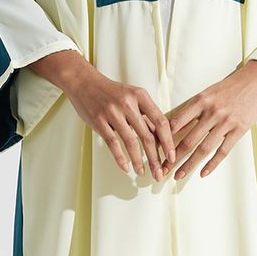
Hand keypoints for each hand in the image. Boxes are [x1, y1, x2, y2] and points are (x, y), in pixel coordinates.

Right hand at [29, 50, 175, 181]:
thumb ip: (146, 115)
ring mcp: (112, 112)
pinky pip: (112, 143)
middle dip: (155, 158)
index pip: (161, 122)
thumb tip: (161, 137)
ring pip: (131, 142)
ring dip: (138, 161)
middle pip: (147, 136)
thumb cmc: (111, 91)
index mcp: (141, 96)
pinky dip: (120, 158)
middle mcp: (128, 103)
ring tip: (142, 173)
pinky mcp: (99, 121)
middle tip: (159, 173)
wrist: (84, 82)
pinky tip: (126, 168)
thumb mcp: (132, 96)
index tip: (172, 157)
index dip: (168, 142)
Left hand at [166, 59, 256, 181]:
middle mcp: (211, 112)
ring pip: (203, 149)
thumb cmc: (229, 87)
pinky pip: (222, 151)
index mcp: (200, 101)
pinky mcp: (238, 130)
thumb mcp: (208, 93)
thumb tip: (174, 126)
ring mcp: (226, 122)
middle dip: (172, 157)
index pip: (176, 123)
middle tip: (161, 169)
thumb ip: (193, 109)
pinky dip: (212, 164)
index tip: (154, 150)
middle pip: (187, 140)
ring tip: (178, 175)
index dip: (164, 138)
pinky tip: (202, 173)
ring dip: (189, 164)